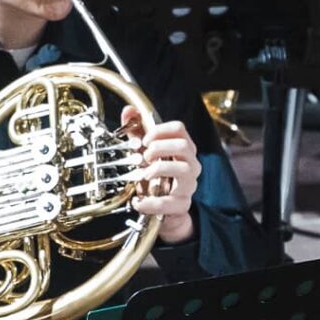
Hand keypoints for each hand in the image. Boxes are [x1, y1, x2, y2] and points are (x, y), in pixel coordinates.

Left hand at [120, 103, 199, 244]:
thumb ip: (135, 132)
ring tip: (143, 174)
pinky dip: (150, 202)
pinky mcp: (182, 204)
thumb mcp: (145, 152)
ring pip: (184, 169)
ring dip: (158, 169)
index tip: (145, 139)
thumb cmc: (156, 176)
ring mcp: (189, 184)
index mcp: (183, 149)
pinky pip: (169, 202)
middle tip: (144, 155)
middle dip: (159, 147)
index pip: (179, 128)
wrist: (165, 208)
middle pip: (183, 145)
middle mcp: (190, 164)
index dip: (159, 130)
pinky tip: (138, 200)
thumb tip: (128, 111)